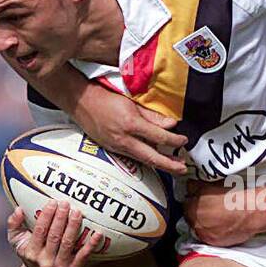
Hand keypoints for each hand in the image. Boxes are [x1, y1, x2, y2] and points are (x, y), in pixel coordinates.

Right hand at [7, 201, 101, 266]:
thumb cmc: (29, 251)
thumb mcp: (16, 240)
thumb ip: (14, 224)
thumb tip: (18, 209)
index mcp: (31, 252)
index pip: (40, 231)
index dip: (46, 216)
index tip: (52, 202)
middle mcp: (45, 261)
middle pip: (55, 236)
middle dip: (61, 218)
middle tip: (66, 203)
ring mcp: (60, 266)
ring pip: (68, 243)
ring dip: (73, 226)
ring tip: (77, 212)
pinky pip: (83, 256)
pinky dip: (91, 245)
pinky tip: (98, 233)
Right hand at [70, 82, 188, 175]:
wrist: (81, 102)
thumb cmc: (106, 97)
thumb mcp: (132, 102)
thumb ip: (152, 116)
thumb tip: (171, 125)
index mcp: (130, 124)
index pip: (158, 137)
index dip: (173, 141)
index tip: (184, 141)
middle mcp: (124, 139)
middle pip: (151, 157)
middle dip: (169, 165)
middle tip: (183, 169)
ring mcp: (116, 147)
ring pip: (142, 160)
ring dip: (159, 164)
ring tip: (174, 166)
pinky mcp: (112, 150)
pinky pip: (132, 157)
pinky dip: (145, 159)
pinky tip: (154, 159)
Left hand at [182, 181, 258, 246]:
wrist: (251, 212)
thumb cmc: (234, 197)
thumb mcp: (212, 184)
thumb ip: (196, 186)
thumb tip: (190, 186)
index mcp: (192, 208)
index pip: (185, 204)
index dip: (192, 201)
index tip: (198, 199)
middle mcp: (196, 224)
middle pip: (191, 218)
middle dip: (197, 213)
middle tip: (208, 208)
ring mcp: (205, 235)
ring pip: (200, 229)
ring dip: (204, 224)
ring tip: (216, 217)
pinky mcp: (216, 243)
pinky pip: (210, 237)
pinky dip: (213, 232)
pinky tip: (222, 225)